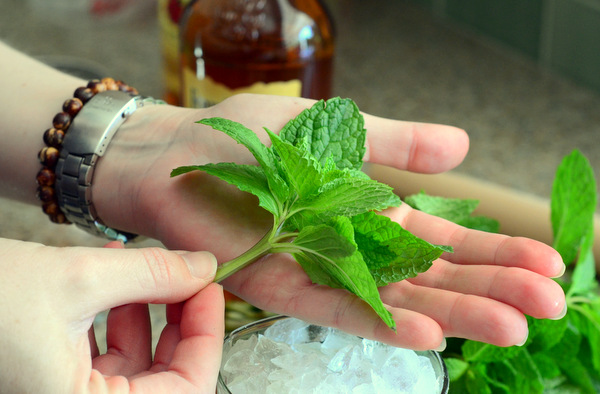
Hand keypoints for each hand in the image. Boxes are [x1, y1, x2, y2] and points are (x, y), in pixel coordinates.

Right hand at [0, 239, 222, 392]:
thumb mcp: (77, 278)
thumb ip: (152, 273)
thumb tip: (207, 267)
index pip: (183, 391)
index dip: (205, 338)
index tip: (211, 288)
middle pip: (163, 378)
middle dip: (181, 323)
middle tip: (191, 278)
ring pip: (137, 364)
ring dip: (151, 314)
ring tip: (150, 272)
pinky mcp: (53, 378)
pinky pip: (107, 355)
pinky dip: (122, 318)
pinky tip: (121, 282)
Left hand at [94, 94, 565, 349]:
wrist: (172, 156)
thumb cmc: (245, 137)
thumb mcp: (333, 129)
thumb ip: (395, 142)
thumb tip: (462, 144)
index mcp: (369, 206)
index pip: (444, 234)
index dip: (493, 248)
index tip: (546, 261)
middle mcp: (352, 244)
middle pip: (432, 273)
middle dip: (491, 286)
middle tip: (549, 304)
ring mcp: (321, 268)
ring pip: (398, 297)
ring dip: (454, 311)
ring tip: (512, 325)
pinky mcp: (284, 285)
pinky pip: (341, 307)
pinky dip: (384, 320)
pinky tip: (430, 332)